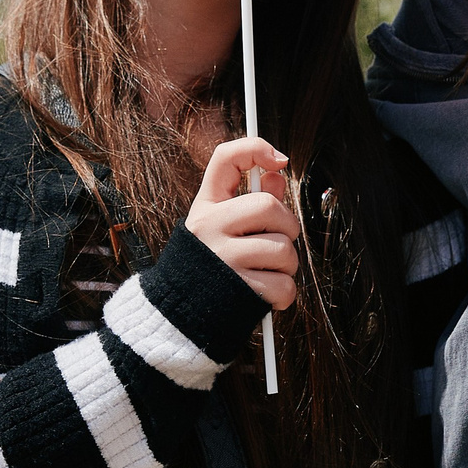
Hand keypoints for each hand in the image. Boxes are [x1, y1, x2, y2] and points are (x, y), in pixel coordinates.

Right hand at [187, 137, 299, 311]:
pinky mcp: (237, 290)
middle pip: (269, 207)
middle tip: (278, 241)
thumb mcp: (221, 228)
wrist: (180, 318)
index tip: (280, 160)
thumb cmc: (211, 266)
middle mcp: (209, 227)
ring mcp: (222, 259)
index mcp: (205, 207)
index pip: (225, 158)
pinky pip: (284, 285)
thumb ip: (251, 200)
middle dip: (287, 227)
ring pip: (283, 249)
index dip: (256, 149)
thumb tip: (277, 175)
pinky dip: (284, 295)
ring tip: (268, 273)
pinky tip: (266, 296)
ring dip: (288, 265)